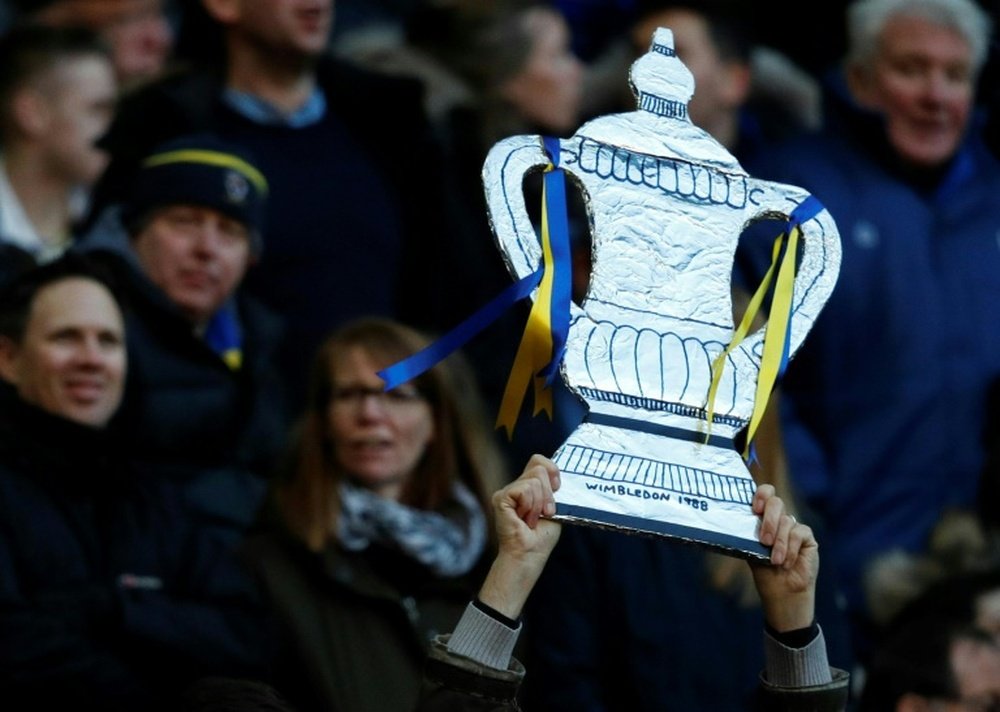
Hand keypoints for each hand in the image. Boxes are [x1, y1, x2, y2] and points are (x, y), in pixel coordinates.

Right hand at [478, 455, 561, 618]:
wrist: (530, 554)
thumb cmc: (541, 537)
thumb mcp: (554, 507)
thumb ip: (553, 488)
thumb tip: (557, 473)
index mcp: (528, 486)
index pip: (538, 460)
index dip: (551, 470)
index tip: (557, 488)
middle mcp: (515, 486)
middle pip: (539, 468)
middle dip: (548, 493)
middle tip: (544, 513)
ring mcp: (506, 491)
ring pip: (534, 480)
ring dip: (540, 503)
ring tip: (532, 520)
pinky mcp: (500, 498)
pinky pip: (524, 490)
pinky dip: (531, 506)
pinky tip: (524, 519)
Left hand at [748, 484, 818, 631]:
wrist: (782, 591)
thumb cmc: (764, 571)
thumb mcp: (751, 550)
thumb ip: (748, 534)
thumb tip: (731, 521)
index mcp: (762, 517)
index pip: (764, 494)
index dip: (761, 494)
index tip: (755, 508)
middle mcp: (778, 519)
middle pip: (776, 502)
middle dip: (768, 520)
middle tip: (764, 540)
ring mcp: (793, 526)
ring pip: (787, 521)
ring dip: (779, 543)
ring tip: (774, 561)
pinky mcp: (807, 537)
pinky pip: (799, 533)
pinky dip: (791, 549)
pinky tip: (786, 563)